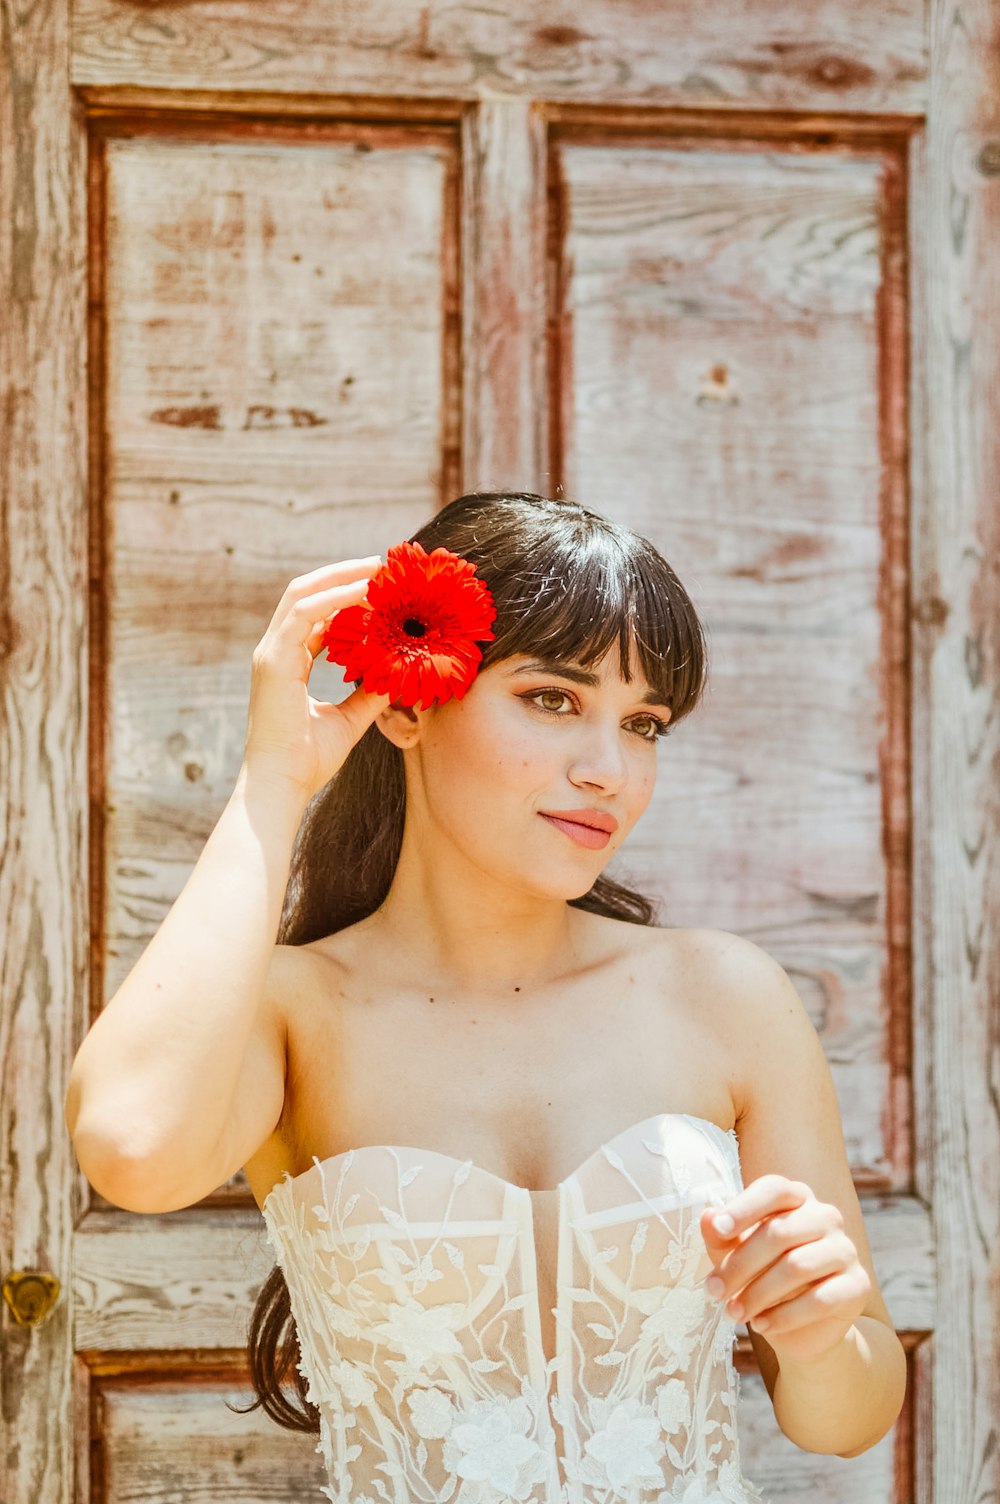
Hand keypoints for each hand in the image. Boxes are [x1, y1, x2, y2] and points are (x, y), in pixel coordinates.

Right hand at [243, 557, 391, 801]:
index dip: (346, 597)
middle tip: (381, 566)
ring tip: (377, 568)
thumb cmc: (308, 760)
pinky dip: (334, 597)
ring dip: (341, 577)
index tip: (380, 588)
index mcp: (288, 663)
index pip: (315, 616)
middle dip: (343, 575)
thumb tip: (397, 676)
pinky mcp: (274, 660)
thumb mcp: (348, 720)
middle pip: (306, 594)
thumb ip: (368, 695)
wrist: (281, 785)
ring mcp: (271, 653)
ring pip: (303, 594)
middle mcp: (277, 652)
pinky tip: (365, 592)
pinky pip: (304, 613)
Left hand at [699, 1174, 871, 1366]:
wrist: (800, 1327)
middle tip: (714, 1291)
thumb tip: (708, 1217)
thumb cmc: (761, 1276)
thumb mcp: (734, 1254)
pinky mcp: (857, 1285)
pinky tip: (761, 1325)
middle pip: (779, 1231)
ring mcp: (845, 1249)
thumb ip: (721, 1235)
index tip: (718, 1230)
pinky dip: (784, 1315)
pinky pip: (820, 1299)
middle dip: (740, 1264)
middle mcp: (826, 1216)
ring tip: (734, 1312)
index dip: (745, 1207)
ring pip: (797, 1266)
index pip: (774, 1189)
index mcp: (796, 1197)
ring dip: (758, 1293)